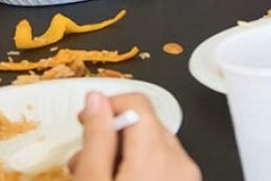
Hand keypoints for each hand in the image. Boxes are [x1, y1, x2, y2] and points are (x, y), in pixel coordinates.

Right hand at [68, 92, 199, 180]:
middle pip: (145, 125)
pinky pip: (164, 166)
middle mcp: (180, 162)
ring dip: (124, 154)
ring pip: (153, 146)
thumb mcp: (93, 180)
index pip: (137, 102)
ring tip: (98, 175)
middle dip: (112, 135)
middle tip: (84, 159)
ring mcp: (187, 177)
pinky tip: (120, 180)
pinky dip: (140, 169)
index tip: (85, 121)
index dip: (107, 107)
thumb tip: (96, 98)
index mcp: (157, 155)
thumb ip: (96, 138)